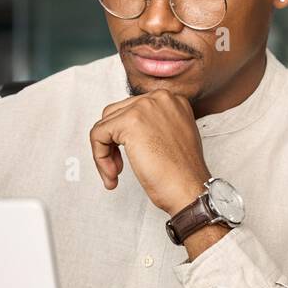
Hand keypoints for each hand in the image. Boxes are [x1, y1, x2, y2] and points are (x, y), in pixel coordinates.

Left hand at [89, 90, 210, 213]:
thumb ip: (152, 126)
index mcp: (172, 100)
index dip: (125, 136)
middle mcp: (159, 98)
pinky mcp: (129, 122)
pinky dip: (100, 157)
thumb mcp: (173, 137)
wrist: (189, 189)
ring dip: (104, 152)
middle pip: (116, 114)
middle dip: (112, 143)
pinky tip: (113, 174)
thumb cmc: (183, 173)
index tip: (130, 157)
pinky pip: (98, 135)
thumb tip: (125, 130)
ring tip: (114, 173)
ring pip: (104, 125)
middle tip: (118, 167)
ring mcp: (144, 107)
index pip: (133, 109)